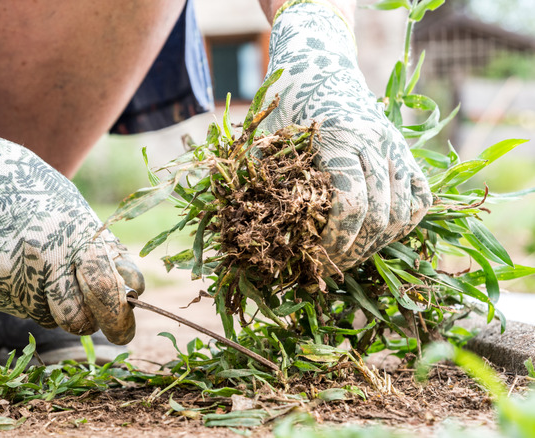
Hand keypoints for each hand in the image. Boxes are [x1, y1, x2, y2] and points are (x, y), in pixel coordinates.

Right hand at [0, 112, 143, 343]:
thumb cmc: (36, 194)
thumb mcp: (76, 212)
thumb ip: (101, 252)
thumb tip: (132, 290)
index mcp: (73, 235)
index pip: (103, 288)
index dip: (117, 318)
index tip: (123, 331)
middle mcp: (43, 257)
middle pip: (74, 318)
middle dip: (85, 321)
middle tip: (86, 313)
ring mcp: (12, 274)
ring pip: (45, 317)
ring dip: (51, 305)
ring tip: (41, 268)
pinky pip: (17, 308)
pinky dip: (23, 296)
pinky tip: (16, 263)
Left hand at [260, 0, 431, 273]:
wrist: (319, 65)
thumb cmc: (286, 106)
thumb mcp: (271, 138)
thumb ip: (267, 177)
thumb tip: (255, 229)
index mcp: (338, 138)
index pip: (350, 205)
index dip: (337, 242)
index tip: (318, 261)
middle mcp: (374, 141)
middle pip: (380, 215)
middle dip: (356, 249)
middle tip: (331, 266)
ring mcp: (394, 145)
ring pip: (404, 210)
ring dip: (380, 242)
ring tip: (352, 256)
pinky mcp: (405, 149)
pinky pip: (421, 195)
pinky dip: (405, 222)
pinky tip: (379, 237)